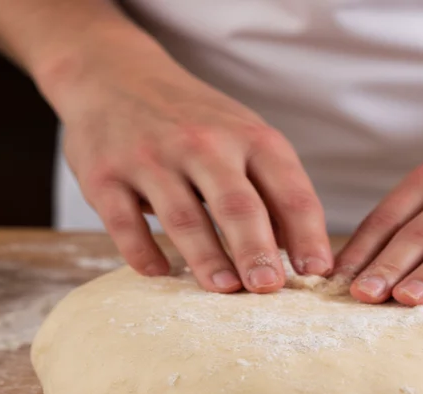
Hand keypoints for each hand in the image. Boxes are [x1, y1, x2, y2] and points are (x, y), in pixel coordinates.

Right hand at [51, 35, 332, 292]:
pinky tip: (160, 273)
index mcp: (248, 137)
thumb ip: (270, 189)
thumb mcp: (242, 136)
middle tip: (269, 287)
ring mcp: (151, 158)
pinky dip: (143, 253)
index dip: (307, 233)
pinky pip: (124, 222)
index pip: (288, 189)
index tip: (317, 270)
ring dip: (207, 258)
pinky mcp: (105, 175)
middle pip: (237, 205)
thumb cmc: (194, 120)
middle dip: (256, 250)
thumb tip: (298, 253)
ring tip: (225, 289)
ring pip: (184, 217)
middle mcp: (202, 143)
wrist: (113, 75)